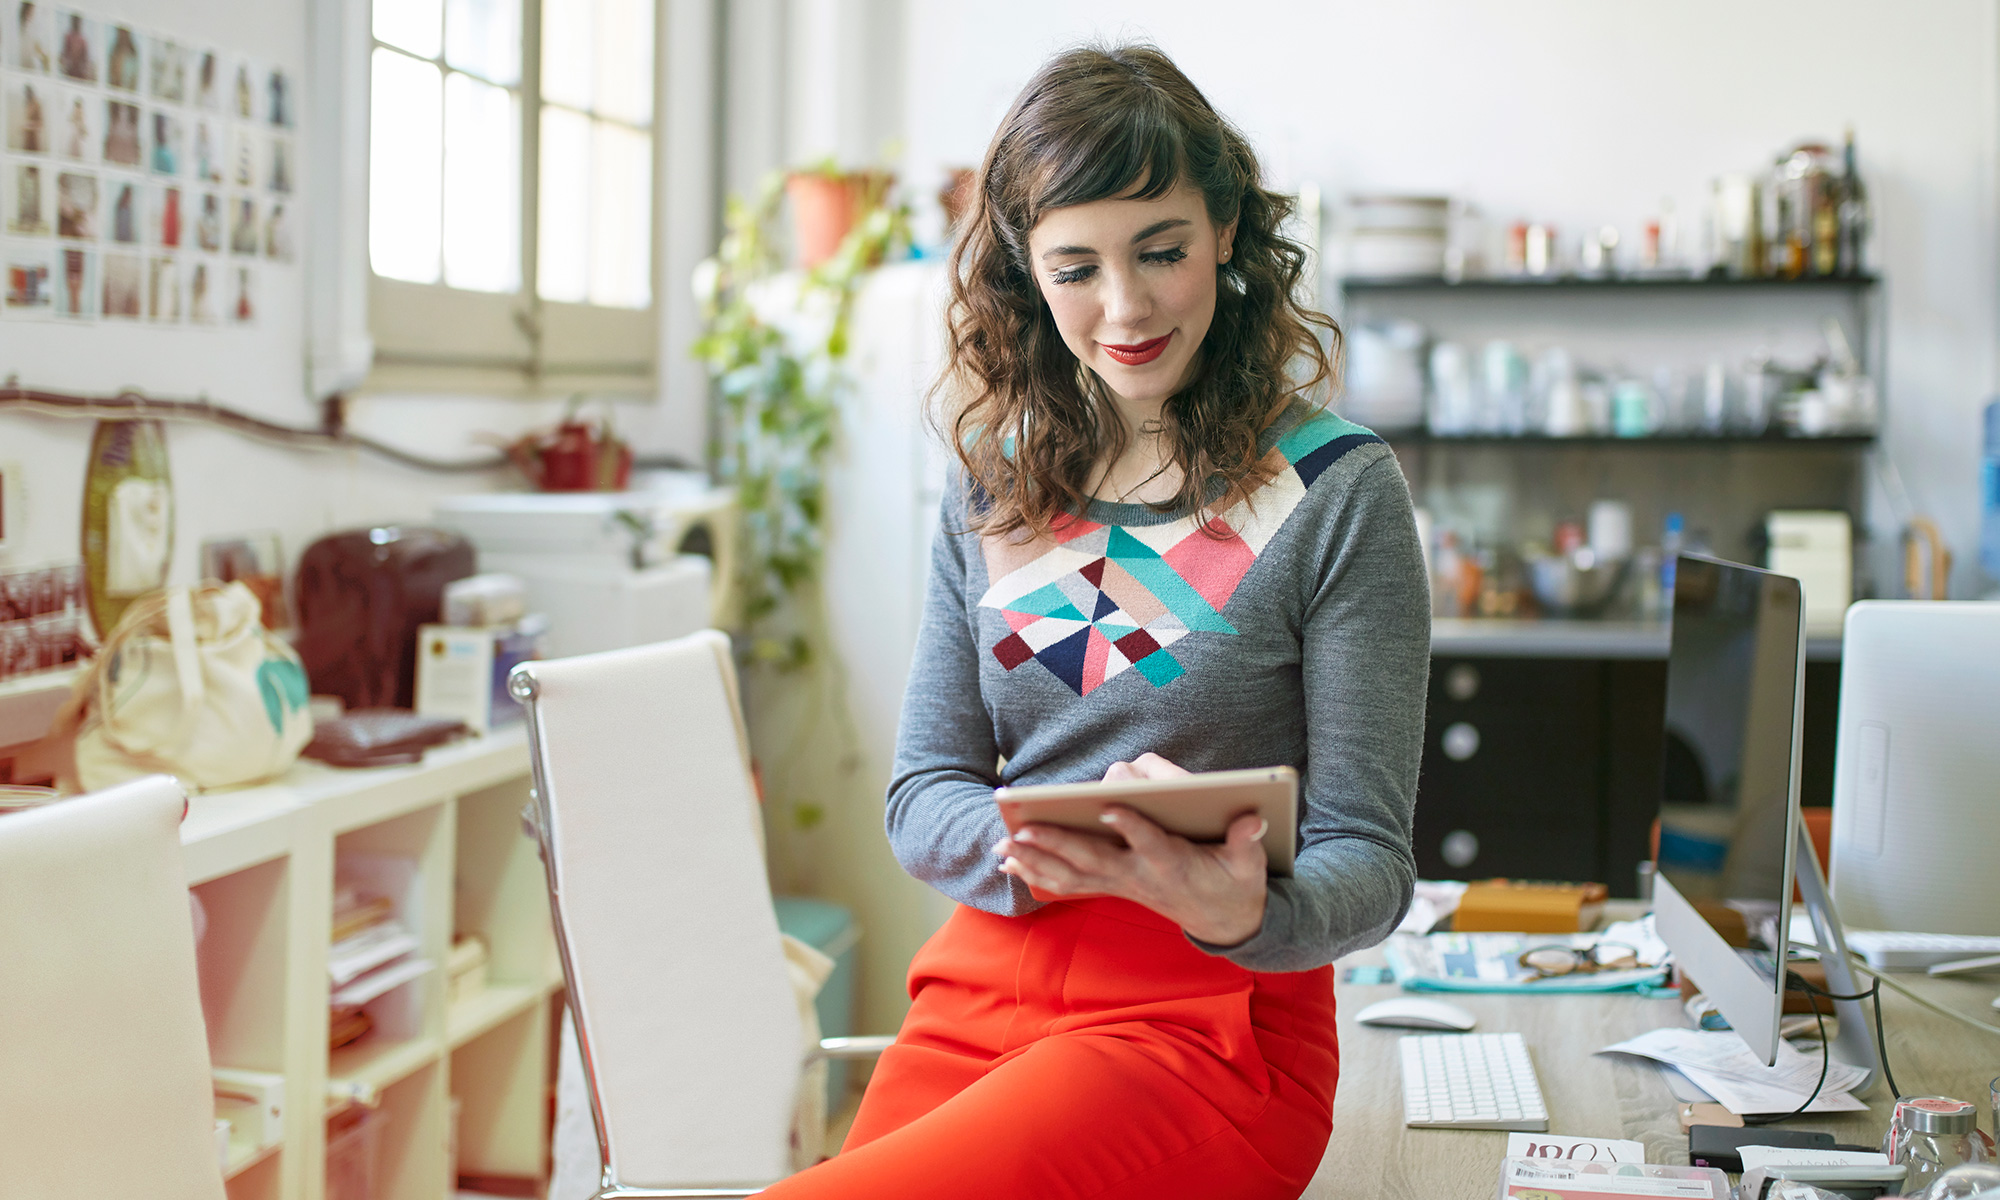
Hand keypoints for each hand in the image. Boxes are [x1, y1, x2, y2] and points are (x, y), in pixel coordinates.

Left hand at [994, 753, 1269, 945]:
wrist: (1226, 920)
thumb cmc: (1236, 881)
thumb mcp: (1250, 863)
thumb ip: (1247, 840)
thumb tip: (1253, 819)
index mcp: (1174, 864)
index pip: (1150, 842)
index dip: (1131, 826)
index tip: (1109, 807)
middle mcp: (1140, 876)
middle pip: (1095, 860)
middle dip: (1058, 844)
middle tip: (1023, 830)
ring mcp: (1123, 884)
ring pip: (1073, 875)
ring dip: (1037, 861)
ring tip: (1003, 847)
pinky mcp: (1113, 886)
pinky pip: (1069, 882)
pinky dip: (1038, 873)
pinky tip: (1010, 863)